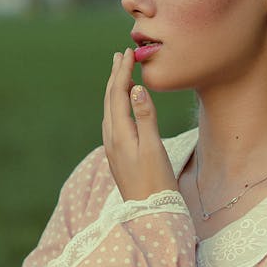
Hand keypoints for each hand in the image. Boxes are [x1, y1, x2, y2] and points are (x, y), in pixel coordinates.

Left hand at [102, 48, 177, 201]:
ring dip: (115, 90)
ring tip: (120, 74)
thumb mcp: (153, 148)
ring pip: (110, 111)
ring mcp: (113, 149)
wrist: (150, 214)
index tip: (128, 52)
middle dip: (115, 76)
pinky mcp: (118, 156)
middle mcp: (111, 140)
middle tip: (120, 55)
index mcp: (119, 135)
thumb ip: (145, 118)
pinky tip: (123, 106)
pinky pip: (113, 122)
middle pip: (110, 101)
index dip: (123, 72)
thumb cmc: (156, 183)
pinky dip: (117, 106)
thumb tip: (137, 89)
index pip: (118, 95)